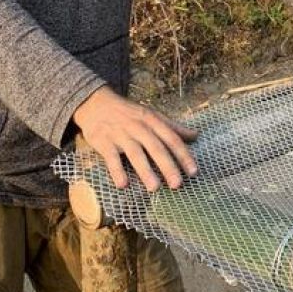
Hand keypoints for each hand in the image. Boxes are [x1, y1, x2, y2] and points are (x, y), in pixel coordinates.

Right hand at [72, 86, 198, 191]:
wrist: (95, 103)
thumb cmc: (129, 113)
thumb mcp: (152, 115)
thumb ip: (173, 127)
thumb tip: (196, 135)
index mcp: (152, 120)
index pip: (172, 138)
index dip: (183, 155)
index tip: (193, 171)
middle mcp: (138, 127)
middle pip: (156, 148)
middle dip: (168, 166)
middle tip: (177, 185)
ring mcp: (121, 134)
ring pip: (135, 154)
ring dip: (145, 171)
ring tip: (154, 188)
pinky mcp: (104, 142)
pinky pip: (111, 158)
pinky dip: (117, 171)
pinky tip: (123, 185)